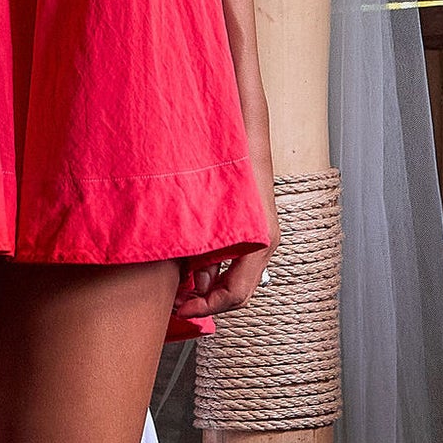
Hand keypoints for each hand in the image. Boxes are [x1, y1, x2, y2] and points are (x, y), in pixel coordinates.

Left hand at [172, 141, 275, 325]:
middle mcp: (266, 243)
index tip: (180, 308)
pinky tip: (191, 266)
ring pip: (237, 279)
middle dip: (206, 302)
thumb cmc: (231, 166)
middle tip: (177, 303)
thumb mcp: (208, 215)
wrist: (245, 133)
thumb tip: (194, 284)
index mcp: (260, 242)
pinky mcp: (255, 229)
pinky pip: (236, 262)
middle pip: (239, 293)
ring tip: (179, 286)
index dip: (205, 308)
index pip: (235, 295)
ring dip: (208, 287)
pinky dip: (214, 270)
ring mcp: (263, 237)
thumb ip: (203, 252)